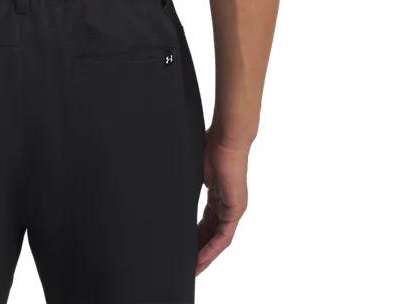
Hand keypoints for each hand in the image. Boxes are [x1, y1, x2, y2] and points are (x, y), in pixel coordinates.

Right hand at [196, 127, 249, 274]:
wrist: (227, 138)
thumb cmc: (211, 144)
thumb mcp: (195, 168)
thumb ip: (189, 181)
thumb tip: (169, 180)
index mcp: (218, 195)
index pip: (206, 223)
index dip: (196, 237)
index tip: (185, 248)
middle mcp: (227, 204)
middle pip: (212, 234)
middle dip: (199, 250)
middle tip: (187, 265)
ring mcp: (233, 207)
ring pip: (219, 239)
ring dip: (206, 255)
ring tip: (194, 268)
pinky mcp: (235, 208)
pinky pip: (224, 235)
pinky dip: (212, 248)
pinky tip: (202, 258)